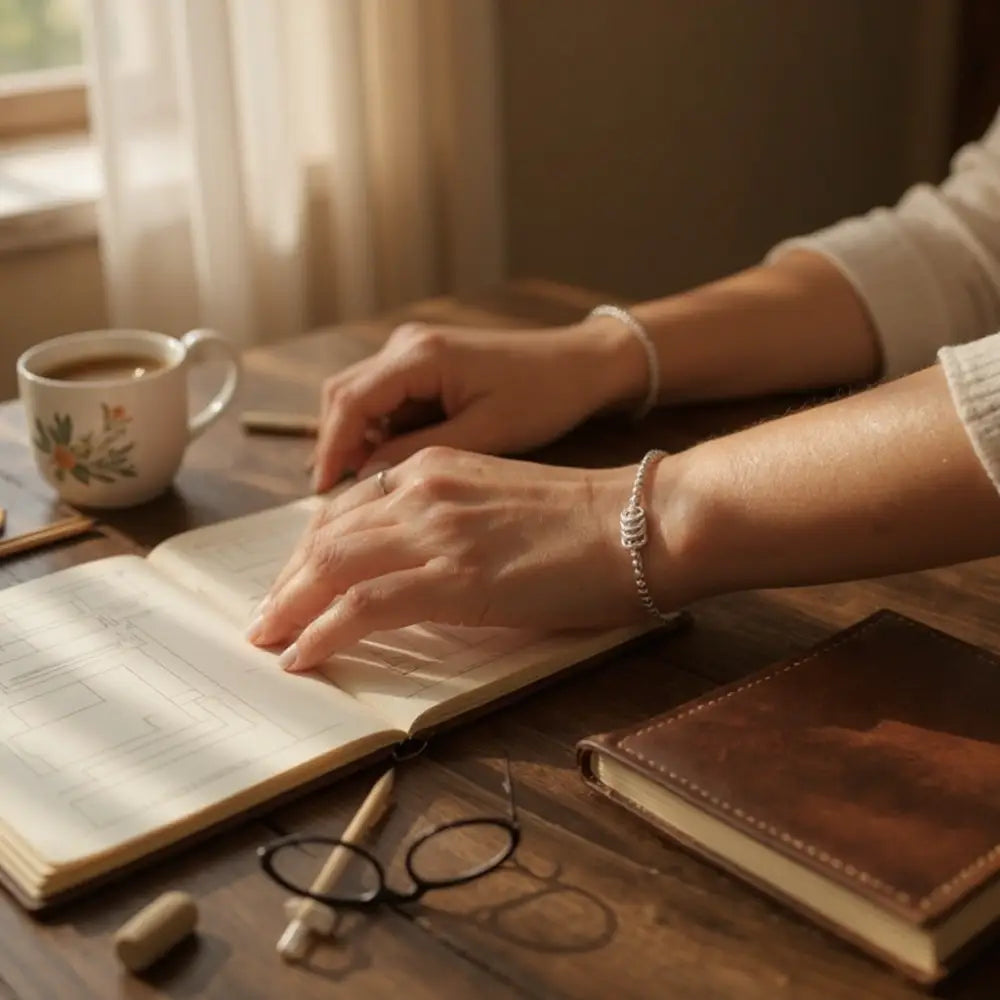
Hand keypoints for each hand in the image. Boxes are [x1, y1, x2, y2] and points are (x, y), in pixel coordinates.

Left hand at [247, 447, 660, 670]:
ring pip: (331, 565)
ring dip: (290, 607)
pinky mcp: (454, 576)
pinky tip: (304, 655)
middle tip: (265, 619)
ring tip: (268, 641)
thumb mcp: (501, 503)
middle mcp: (423, 488)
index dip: (310, 551)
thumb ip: (453, 520)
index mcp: (435, 468)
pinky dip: (323, 631)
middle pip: (326, 535)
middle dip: (286, 582)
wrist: (641, 521)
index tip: (294, 582)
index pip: (347, 508)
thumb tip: (424, 566)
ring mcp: (436, 531)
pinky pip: (364, 604)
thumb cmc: (588, 521)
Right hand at [310, 320, 645, 491]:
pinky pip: (387, 399)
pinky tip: (396, 464)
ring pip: (362, 399)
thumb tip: (365, 476)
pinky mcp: (425, 364)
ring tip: (370, 488)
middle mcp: (407, 345)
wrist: (580, 365)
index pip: (351, 401)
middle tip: (340, 497)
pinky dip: (383, 432)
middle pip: (344, 396)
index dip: (332, 449)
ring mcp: (414, 351)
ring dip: (360, 441)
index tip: (324, 493)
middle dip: (338, 446)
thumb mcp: (484, 433)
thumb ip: (420, 452)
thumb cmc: (542, 397)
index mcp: (421, 355)